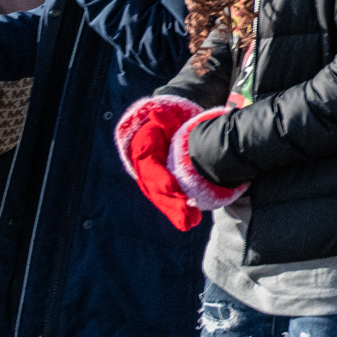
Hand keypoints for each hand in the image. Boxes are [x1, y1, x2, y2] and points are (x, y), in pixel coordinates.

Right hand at [116, 94, 210, 231]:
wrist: (156, 133)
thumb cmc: (161, 125)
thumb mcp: (160, 120)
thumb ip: (161, 120)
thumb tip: (156, 113)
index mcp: (144, 156)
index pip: (152, 170)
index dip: (162, 179)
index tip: (173, 187)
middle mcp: (146, 174)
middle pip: (159, 191)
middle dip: (173, 204)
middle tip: (188, 213)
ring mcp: (153, 184)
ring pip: (164, 201)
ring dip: (177, 213)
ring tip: (191, 222)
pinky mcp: (162, 191)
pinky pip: (170, 203)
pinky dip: (179, 214)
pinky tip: (191, 222)